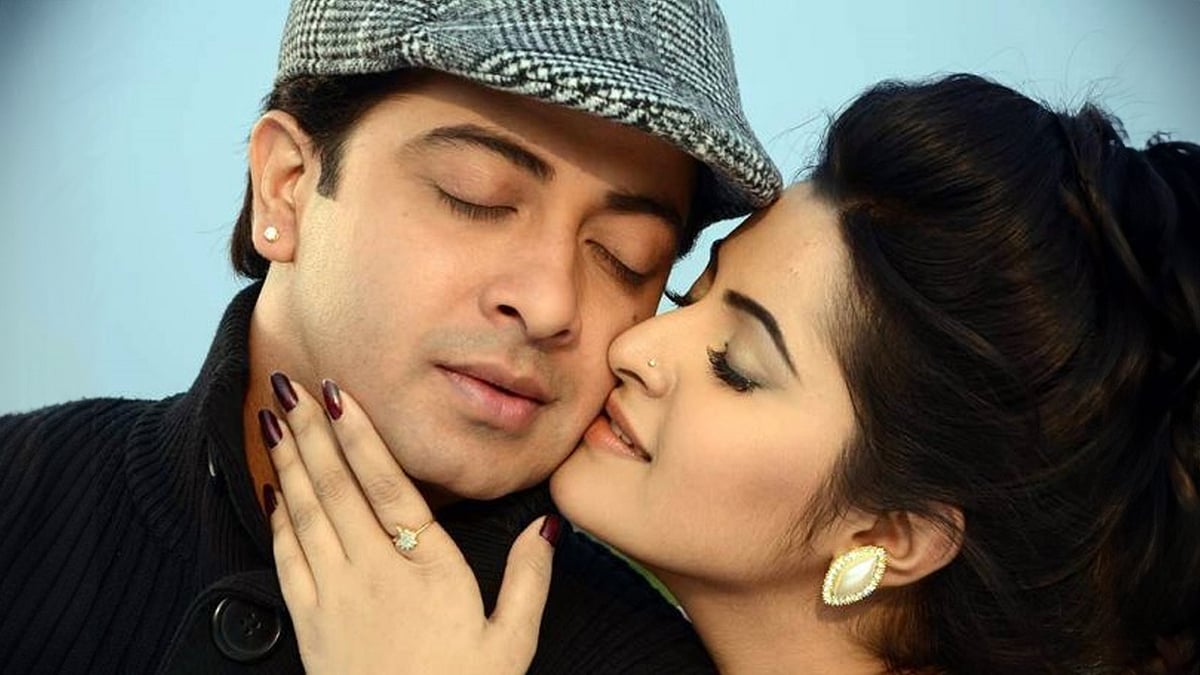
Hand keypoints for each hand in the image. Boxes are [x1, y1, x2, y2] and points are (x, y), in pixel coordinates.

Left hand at [261, 373, 557, 674]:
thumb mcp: (511, 644)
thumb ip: (529, 580)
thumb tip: (547, 526)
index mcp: (427, 569)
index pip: (389, 486)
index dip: (361, 436)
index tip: (340, 394)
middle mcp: (374, 572)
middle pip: (337, 488)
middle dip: (313, 431)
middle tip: (292, 385)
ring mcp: (335, 596)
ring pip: (305, 513)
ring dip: (288, 462)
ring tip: (274, 418)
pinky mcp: (309, 621)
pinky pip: (286, 556)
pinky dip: (276, 517)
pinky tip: (272, 490)